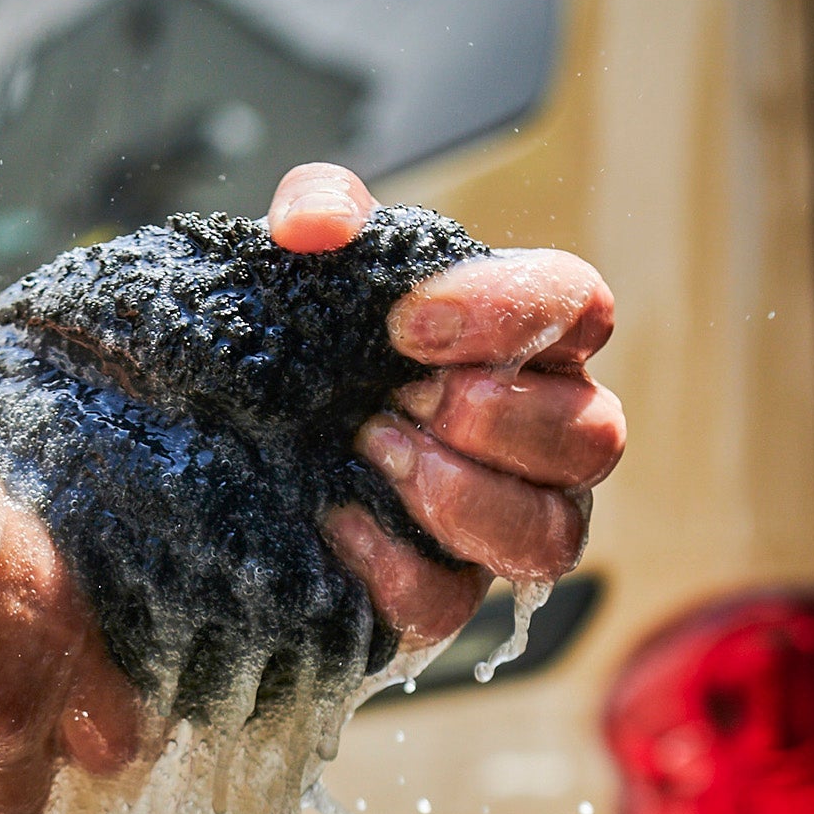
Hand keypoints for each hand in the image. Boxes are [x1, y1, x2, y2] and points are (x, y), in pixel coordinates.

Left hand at [268, 163, 623, 645]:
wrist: (219, 445)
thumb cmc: (297, 341)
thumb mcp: (298, 258)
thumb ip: (317, 209)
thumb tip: (320, 225)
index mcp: (520, 341)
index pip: (579, 309)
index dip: (512, 314)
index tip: (407, 323)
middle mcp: (535, 438)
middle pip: (594, 436)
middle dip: (494, 417)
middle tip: (396, 400)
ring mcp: (494, 526)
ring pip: (553, 537)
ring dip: (464, 496)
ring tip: (373, 454)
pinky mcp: (434, 594)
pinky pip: (450, 603)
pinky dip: (396, 567)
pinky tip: (336, 523)